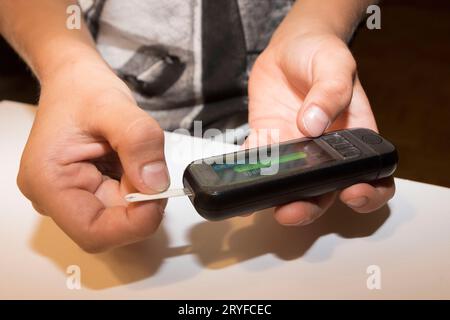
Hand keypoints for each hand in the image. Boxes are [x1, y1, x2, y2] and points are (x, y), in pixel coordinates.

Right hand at [17, 61, 169, 251]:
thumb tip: (156, 184)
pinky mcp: (84, 192)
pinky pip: (119, 203)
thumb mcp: (115, 107)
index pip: (94, 233)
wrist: (74, 80)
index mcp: (48, 182)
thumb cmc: (82, 90)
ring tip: (135, 156)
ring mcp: (70, 197)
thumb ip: (139, 142)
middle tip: (151, 166)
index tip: (159, 195)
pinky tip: (130, 162)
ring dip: (139, 192)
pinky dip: (135, 186)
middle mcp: (54, 198)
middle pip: (110, 227)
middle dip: (140, 202)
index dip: (133, 224)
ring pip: (119, 216)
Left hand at [247, 33, 394, 225]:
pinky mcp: (267, 142)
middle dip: (308, 207)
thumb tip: (313, 124)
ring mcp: (294, 150)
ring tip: (258, 197)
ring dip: (275, 197)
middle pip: (323, 191)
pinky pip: (257, 162)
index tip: (352, 193)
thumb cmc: (321, 54)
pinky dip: (246, 171)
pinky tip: (235, 173)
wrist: (289, 48)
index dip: (367, 193)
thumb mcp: (334, 65)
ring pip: (288, 186)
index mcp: (354, 136)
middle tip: (292, 210)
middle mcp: (324, 151)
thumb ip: (330, 93)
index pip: (370, 176)